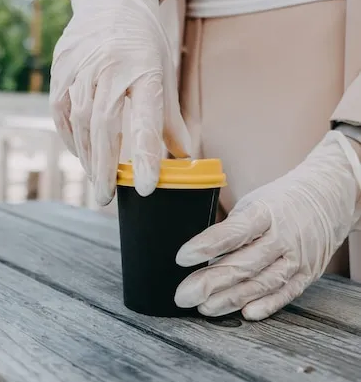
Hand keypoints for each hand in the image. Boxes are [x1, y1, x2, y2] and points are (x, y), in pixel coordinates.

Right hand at [50, 0, 190, 205]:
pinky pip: (61, 113)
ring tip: (96, 181)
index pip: (146, 120)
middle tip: (106, 198)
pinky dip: (70, 138)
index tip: (147, 187)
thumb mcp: (164, 76)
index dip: (146, 156)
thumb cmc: (142, 44)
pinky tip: (81, 154)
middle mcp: (110, 70)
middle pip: (103, 127)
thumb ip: (171, 121)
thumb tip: (185, 160)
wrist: (110, 2)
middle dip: (104, 168)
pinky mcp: (60, 72)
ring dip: (87, 157)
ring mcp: (81, 70)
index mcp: (144, 71)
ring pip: (79, 123)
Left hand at [174, 131, 360, 320]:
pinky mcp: (307, 274)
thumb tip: (201, 256)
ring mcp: (296, 257)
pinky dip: (265, 306)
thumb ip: (230, 229)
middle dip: (209, 283)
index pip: (232, 232)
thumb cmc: (280, 202)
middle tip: (184, 295)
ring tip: (204, 308)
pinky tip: (244, 313)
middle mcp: (281, 237)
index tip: (182, 257)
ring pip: (260, 284)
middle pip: (243, 265)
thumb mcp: (252, 203)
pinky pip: (285, 294)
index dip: (206, 245)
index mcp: (264, 213)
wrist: (329, 198)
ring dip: (229, 300)